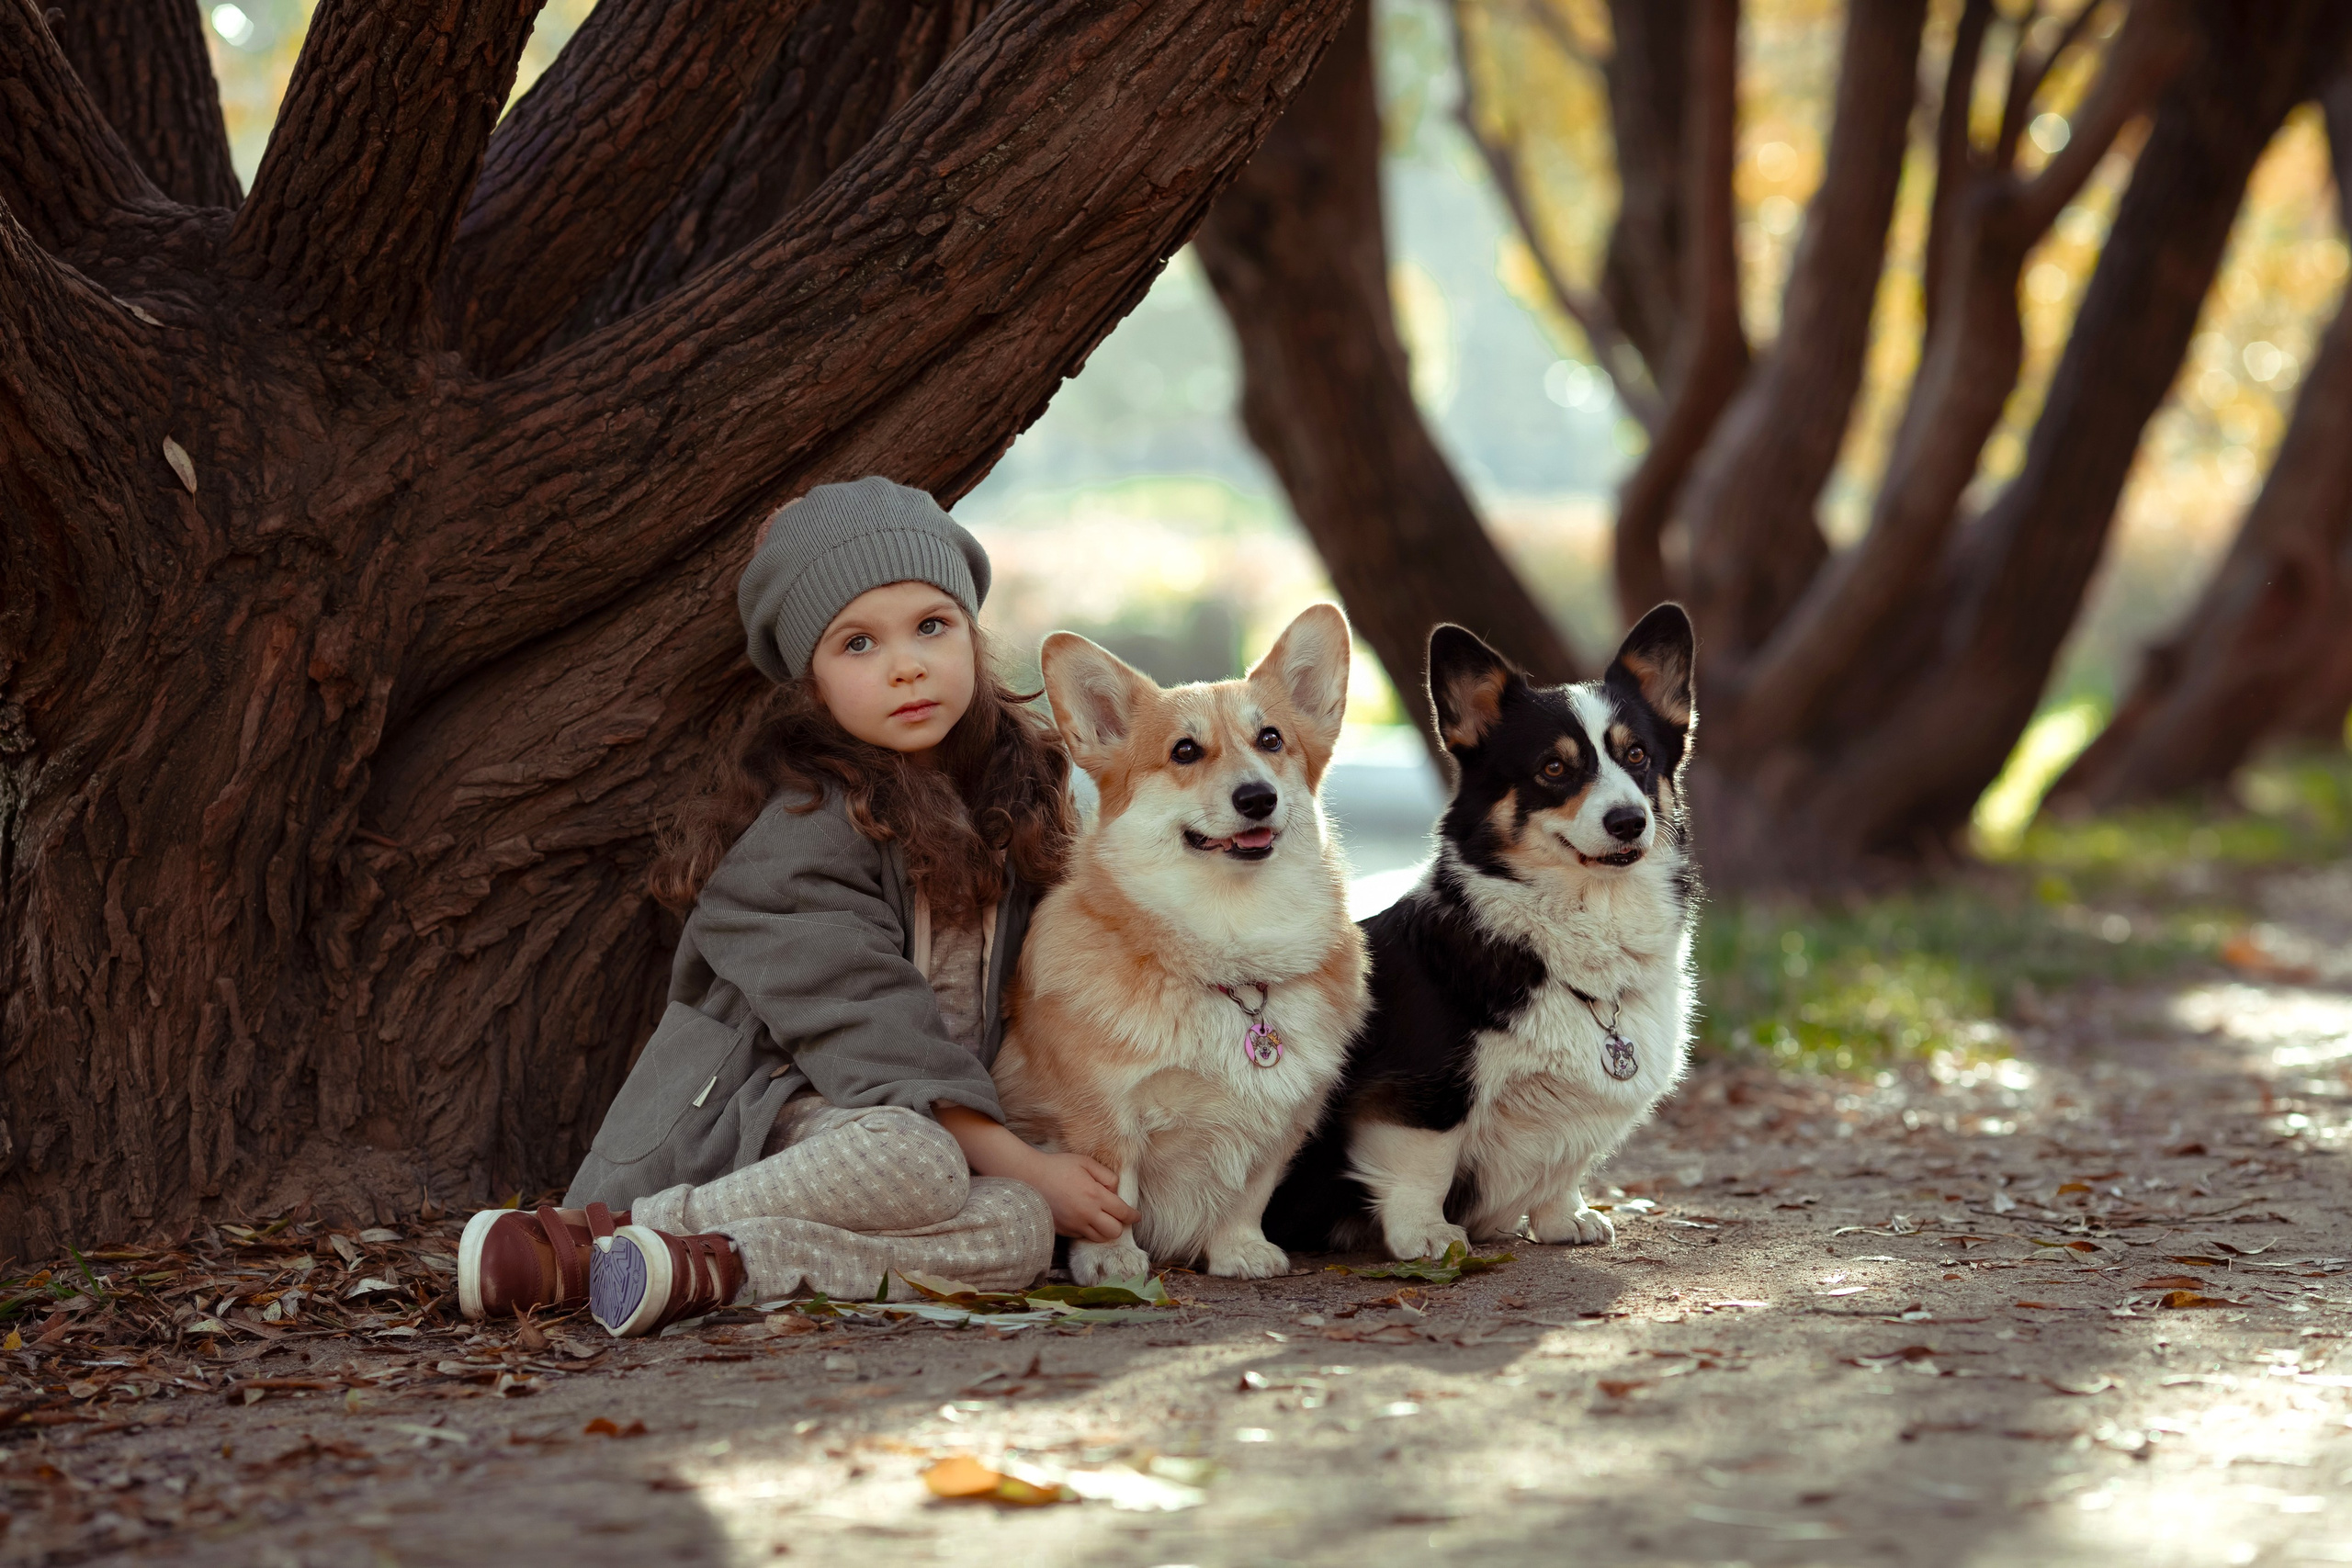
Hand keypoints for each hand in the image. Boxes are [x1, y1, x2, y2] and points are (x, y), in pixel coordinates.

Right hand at [1019, 1149, 1136, 1242]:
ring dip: (1105, 1230)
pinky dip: (1088, 1231)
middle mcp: (1086, 1214)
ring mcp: (1074, 1225)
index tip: (1136, 1216)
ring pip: (1099, 1238)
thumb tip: (1115, 1189)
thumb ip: (1106, 1175)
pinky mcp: (1063, 1231)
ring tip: (1102, 1219)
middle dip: (1120, 1225)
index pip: (1123, 1212)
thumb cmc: (1058, 1166)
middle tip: (1118, 1216)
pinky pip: (1083, 1236)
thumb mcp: (1085, 1162)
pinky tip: (1085, 1219)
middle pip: (1114, 1231)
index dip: (1133, 1215)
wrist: (1029, 1177)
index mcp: (1095, 1195)